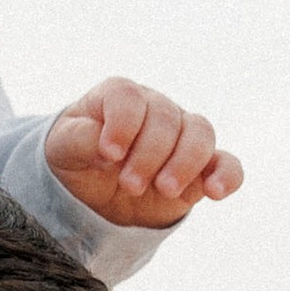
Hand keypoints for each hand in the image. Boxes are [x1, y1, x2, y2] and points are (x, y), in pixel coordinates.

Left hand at [44, 78, 242, 229]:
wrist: (91, 193)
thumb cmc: (75, 158)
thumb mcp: (62, 148)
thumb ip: (79, 138)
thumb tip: (106, 147)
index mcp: (120, 96)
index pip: (128, 97)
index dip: (122, 124)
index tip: (109, 154)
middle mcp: (156, 110)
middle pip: (166, 117)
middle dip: (149, 153)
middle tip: (129, 184)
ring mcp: (182, 138)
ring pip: (201, 134)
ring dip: (184, 162)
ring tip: (164, 189)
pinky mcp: (200, 170)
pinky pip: (226, 164)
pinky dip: (226, 175)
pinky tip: (214, 191)